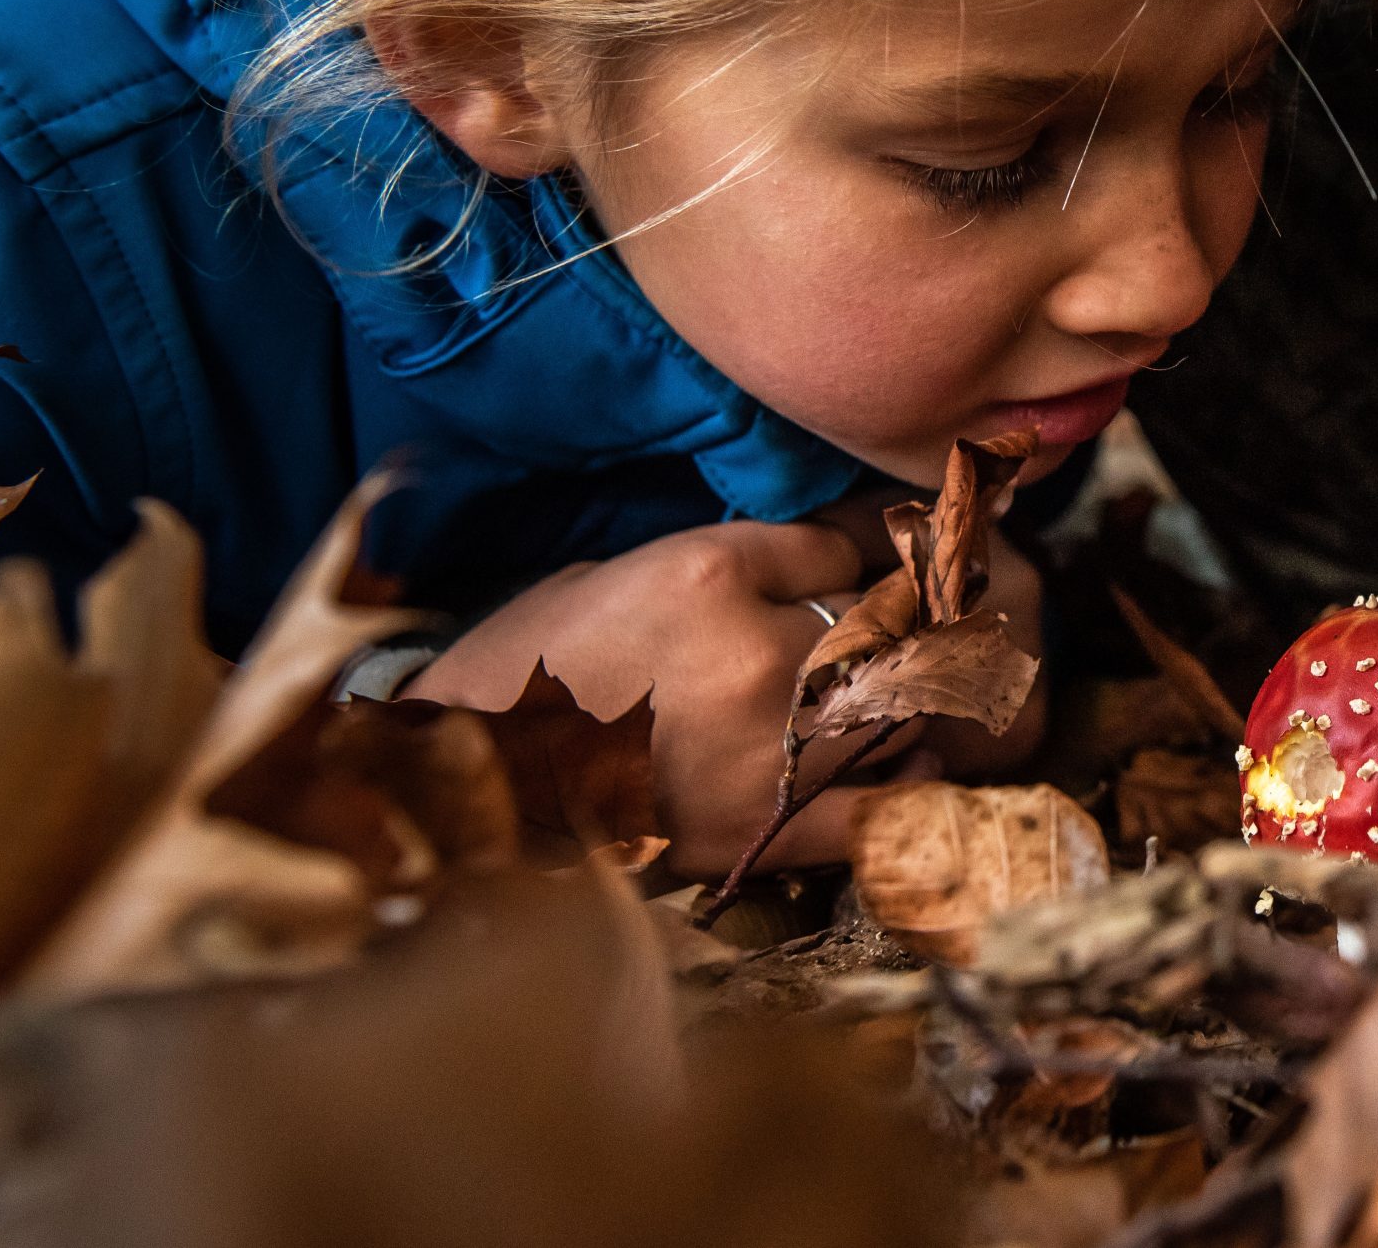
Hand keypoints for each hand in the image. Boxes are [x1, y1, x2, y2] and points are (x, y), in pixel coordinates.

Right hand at [404, 519, 927, 879]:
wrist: (470, 786)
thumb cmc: (530, 668)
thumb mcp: (618, 573)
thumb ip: (728, 564)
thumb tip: (826, 557)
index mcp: (707, 575)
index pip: (842, 550)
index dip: (854, 564)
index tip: (854, 576)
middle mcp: (754, 655)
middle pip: (887, 625)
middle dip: (896, 630)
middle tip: (898, 636)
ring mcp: (770, 748)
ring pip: (898, 706)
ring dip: (902, 701)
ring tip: (895, 697)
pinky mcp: (768, 827)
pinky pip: (882, 802)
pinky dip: (904, 786)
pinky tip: (908, 767)